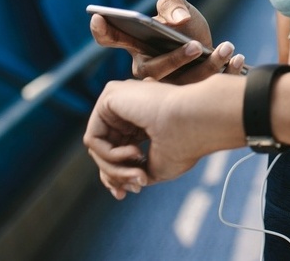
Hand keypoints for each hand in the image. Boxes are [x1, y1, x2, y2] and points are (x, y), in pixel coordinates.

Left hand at [83, 79, 206, 197]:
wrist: (197, 121)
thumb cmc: (185, 144)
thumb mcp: (155, 167)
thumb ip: (131, 171)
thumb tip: (111, 182)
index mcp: (143, 118)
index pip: (116, 149)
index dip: (116, 176)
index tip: (125, 195)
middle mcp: (130, 106)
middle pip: (104, 150)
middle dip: (116, 175)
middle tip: (137, 186)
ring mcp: (120, 100)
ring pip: (97, 147)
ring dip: (115, 170)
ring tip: (139, 174)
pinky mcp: (110, 95)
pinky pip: (93, 138)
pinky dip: (109, 155)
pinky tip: (135, 153)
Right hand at [89, 0, 246, 83]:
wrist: (210, 44)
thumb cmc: (186, 24)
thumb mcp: (179, 7)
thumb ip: (173, 4)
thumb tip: (176, 20)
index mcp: (136, 45)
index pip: (112, 38)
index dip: (103, 30)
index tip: (99, 18)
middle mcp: (147, 70)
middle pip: (153, 71)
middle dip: (174, 59)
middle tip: (194, 46)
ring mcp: (168, 86)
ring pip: (183, 83)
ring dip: (208, 66)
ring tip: (227, 48)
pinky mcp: (192, 96)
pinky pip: (208, 88)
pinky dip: (227, 72)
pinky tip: (238, 58)